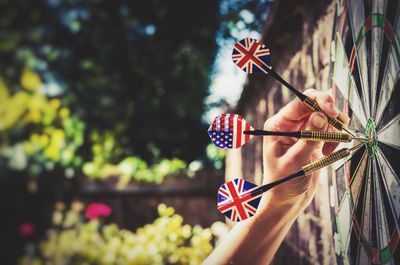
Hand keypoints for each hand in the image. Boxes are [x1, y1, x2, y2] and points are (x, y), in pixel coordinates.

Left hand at [261, 89, 349, 209]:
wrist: (287, 200)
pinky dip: (335, 138)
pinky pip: (329, 130)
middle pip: (314, 105)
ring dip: (334, 128)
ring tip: (331, 147)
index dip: (318, 102)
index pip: (300, 103)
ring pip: (325, 116)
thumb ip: (308, 139)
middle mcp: (290, 125)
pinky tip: (330, 152)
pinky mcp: (314, 140)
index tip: (332, 112)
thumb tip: (321, 116)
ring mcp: (303, 132)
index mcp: (278, 125)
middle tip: (340, 124)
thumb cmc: (282, 183)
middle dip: (330, 112)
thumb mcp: (295, 162)